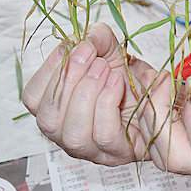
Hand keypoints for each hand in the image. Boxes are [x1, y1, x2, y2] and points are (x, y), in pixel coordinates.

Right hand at [21, 23, 153, 165]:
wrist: (158, 96)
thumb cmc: (127, 78)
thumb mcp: (110, 50)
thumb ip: (96, 38)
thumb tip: (86, 36)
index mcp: (55, 108)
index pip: (32, 98)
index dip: (50, 70)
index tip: (75, 46)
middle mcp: (66, 133)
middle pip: (49, 119)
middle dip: (69, 80)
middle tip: (93, 56)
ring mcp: (90, 149)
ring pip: (73, 134)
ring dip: (88, 94)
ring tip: (106, 69)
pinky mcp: (116, 154)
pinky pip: (104, 135)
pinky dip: (108, 104)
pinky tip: (117, 84)